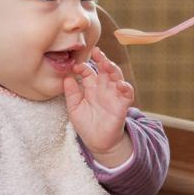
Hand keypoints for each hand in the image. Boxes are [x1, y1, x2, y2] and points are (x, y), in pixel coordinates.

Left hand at [64, 47, 133, 161]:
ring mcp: (114, 95)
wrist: (97, 142)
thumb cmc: (86, 124)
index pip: (88, 72)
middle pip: (104, 70)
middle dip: (102, 59)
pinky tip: (121, 84)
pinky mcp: (122, 106)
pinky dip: (126, 88)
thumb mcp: (74, 108)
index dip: (83, 67)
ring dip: (113, 70)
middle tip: (96, 52)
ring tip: (107, 64)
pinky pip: (127, 94)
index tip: (75, 66)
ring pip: (117, 77)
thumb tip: (66, 77)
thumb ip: (71, 94)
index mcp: (91, 87)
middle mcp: (103, 88)